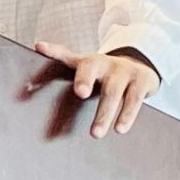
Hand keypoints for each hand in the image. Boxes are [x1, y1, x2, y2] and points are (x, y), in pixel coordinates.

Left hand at [33, 42, 158, 138]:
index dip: (53, 51)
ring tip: (96, 133)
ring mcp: (125, 71)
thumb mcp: (84, 65)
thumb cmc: (103, 71)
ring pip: (113, 92)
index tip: (41, 48)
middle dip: (85, 80)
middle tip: (79, 93)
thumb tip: (37, 46)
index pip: (66, 54)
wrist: (141, 67)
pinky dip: (127, 115)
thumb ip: (60, 58)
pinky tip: (119, 129)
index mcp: (87, 60)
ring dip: (104, 113)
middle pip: (92, 71)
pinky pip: (134, 100)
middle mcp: (105, 63)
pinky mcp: (142, 82)